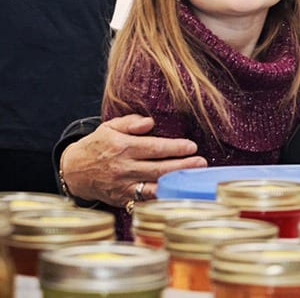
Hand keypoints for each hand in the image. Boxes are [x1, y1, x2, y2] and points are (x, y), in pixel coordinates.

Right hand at [61, 114, 207, 206]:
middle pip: (158, 168)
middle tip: (201, 162)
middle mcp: (123, 168)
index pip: (154, 148)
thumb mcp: (110, 127)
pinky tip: (178, 193)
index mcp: (122, 147)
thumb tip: (150, 122)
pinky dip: (161, 198)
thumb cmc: (98, 145)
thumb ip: (131, 122)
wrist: (74, 170)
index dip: (175, 148)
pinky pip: (145, 200)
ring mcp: (123, 186)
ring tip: (195, 178)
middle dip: (182, 166)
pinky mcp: (122, 199)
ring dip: (176, 183)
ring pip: (154, 186)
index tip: (192, 146)